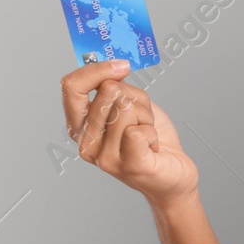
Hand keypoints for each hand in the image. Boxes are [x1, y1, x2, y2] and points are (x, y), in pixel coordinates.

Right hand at [59, 60, 198, 208]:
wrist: (172, 176)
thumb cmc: (149, 141)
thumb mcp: (130, 107)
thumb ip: (116, 90)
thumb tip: (114, 68)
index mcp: (80, 126)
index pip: (71, 87)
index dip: (96, 70)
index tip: (121, 67)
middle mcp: (86, 143)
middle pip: (108, 91)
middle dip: (134, 97)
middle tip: (141, 119)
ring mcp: (105, 157)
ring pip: (126, 107)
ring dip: (146, 115)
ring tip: (147, 133)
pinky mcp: (129, 166)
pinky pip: (138, 130)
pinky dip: (152, 131)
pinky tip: (152, 145)